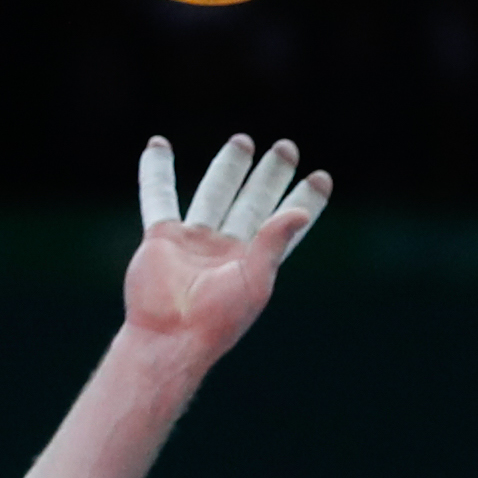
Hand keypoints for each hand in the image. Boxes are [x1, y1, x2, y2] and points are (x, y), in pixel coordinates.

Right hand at [124, 134, 332, 352]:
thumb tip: (301, 212)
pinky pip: (159, 197)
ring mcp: (195, 241)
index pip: (287, 222)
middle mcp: (228, 248)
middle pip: (253, 201)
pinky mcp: (162, 238)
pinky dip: (155, 171)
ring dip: (228, 167)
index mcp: (256, 262)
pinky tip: (157, 144)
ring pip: (214, 193)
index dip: (304, 200)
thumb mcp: (255, 280)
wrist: (171, 337)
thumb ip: (275, 242)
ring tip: (242, 140)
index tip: (322, 176)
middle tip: (286, 146)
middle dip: (270, 175)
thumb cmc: (218, 318)